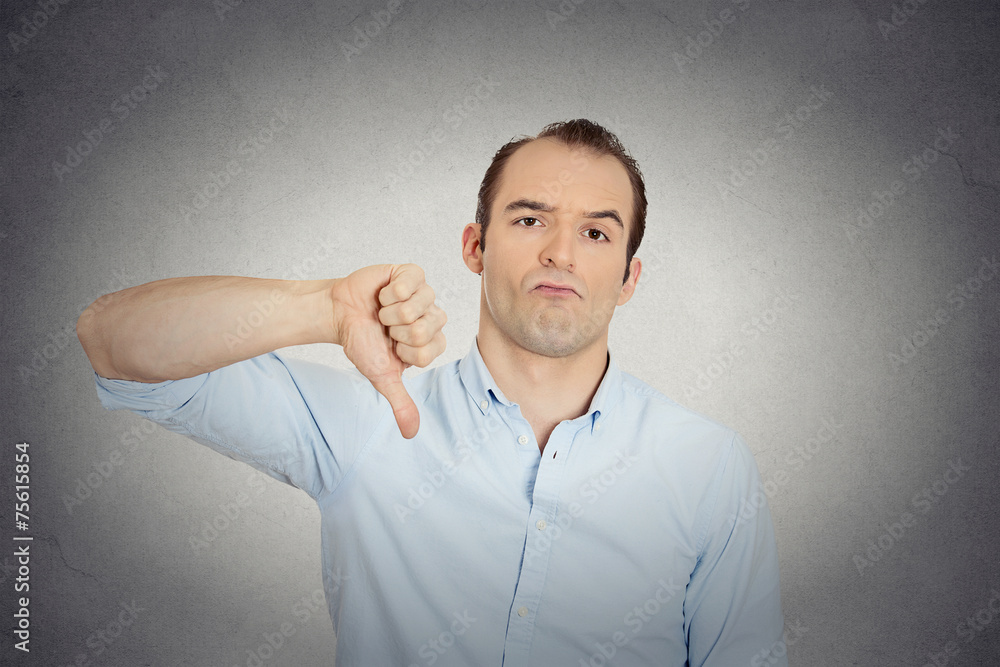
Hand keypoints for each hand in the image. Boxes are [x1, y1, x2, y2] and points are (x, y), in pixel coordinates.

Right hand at [330, 264, 446, 438]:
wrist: (339, 314)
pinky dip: (391, 291)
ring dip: (391, 311)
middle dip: (395, 330)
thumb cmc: (362, 342)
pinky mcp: (412, 274)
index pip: (429, 351)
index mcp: (431, 342)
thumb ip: (400, 402)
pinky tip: (384, 294)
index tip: (391, 346)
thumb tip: (411, 434)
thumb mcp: (382, 376)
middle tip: (385, 327)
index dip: (404, 350)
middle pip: (425, 328)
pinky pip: (412, 282)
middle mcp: (432, 317)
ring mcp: (424, 294)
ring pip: (418, 306)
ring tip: (382, 311)